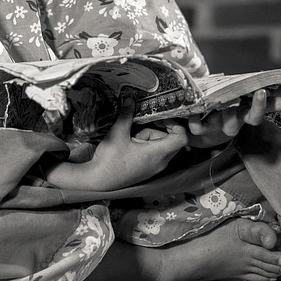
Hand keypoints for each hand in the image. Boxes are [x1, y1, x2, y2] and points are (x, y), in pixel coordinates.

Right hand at [44, 103, 187, 190]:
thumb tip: (130, 99)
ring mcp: (155, 168)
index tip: (162, 118)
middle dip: (159, 129)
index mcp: (157, 154)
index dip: (176, 125)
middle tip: (144, 123)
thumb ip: (127, 115)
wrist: (98, 181)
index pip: (181, 138)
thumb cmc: (109, 160)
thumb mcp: (118, 133)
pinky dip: (148, 146)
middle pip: (172, 140)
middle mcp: (160, 163)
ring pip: (162, 146)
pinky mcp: (148, 170)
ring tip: (132, 137)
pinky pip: (156, 154)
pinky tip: (133, 144)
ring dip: (150, 137)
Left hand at [186, 88, 280, 148]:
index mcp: (247, 109)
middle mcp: (238, 119)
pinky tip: (193, 117)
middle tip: (261, 92)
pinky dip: (196, 122)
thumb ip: (248, 85)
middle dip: (258, 106)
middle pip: (253, 117)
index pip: (269, 106)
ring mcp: (221, 125)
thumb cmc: (220, 104)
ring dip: (229, 115)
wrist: (197, 125)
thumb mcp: (235, 92)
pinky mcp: (203, 130)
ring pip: (231, 125)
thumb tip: (269, 75)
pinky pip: (200, 128)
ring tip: (225, 105)